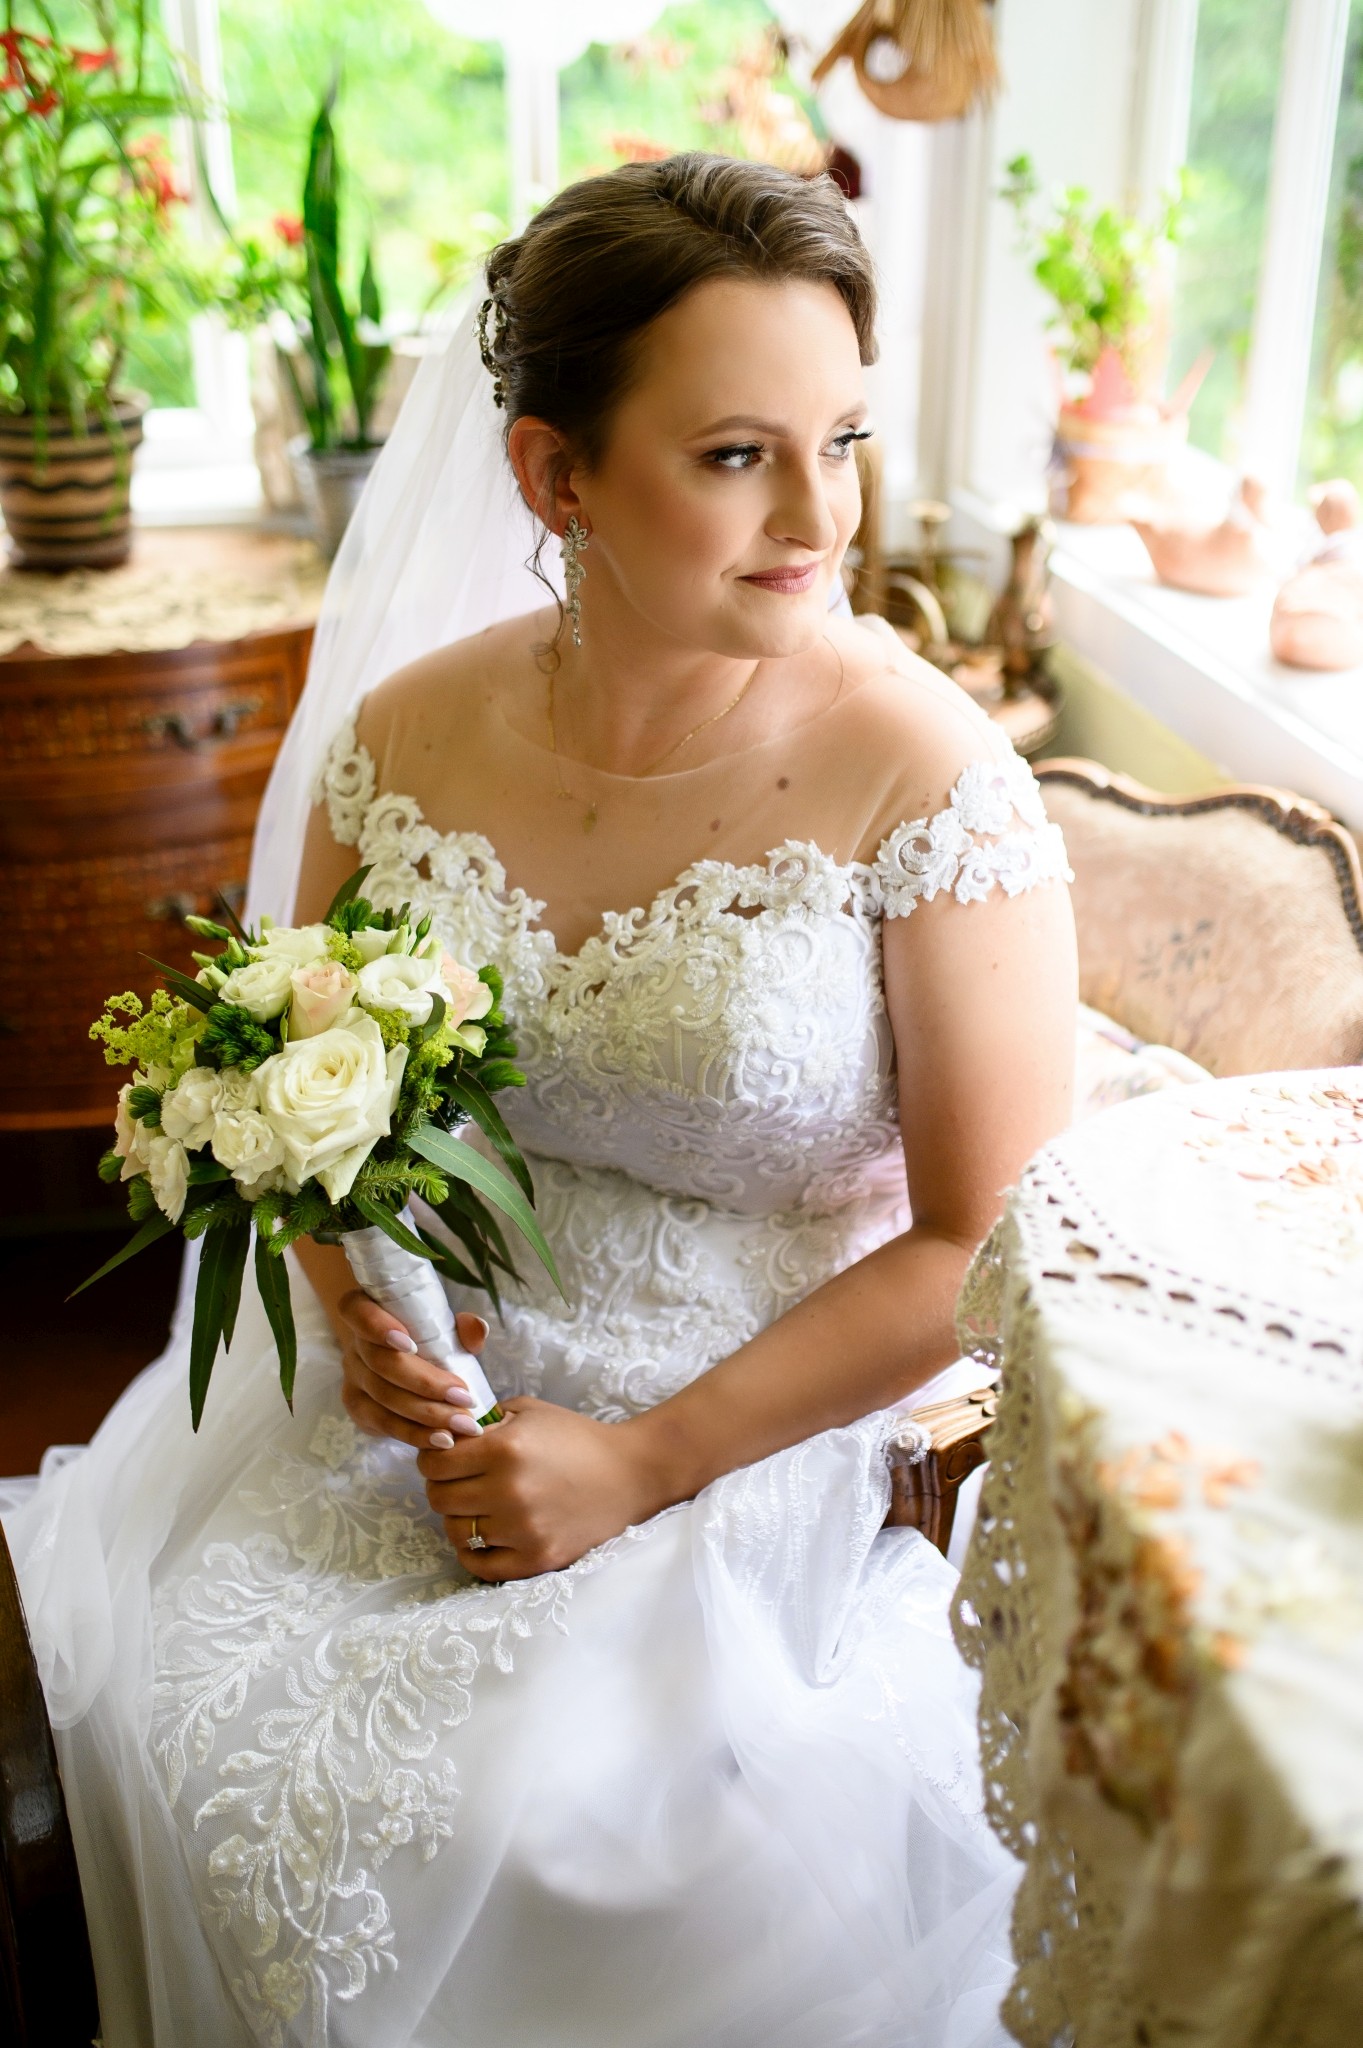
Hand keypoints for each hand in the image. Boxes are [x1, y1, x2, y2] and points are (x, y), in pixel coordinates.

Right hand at [338, 1287, 490, 1451]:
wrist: (400, 1362)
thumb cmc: (426, 1337)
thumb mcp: (444, 1326)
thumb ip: (461, 1327)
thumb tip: (477, 1329)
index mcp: (366, 1312)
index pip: (359, 1313)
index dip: (378, 1327)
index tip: (409, 1343)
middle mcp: (355, 1346)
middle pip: (381, 1364)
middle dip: (426, 1384)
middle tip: (464, 1398)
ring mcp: (353, 1380)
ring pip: (384, 1399)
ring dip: (427, 1414)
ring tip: (463, 1424)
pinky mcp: (359, 1409)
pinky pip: (386, 1425)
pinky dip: (416, 1434)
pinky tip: (443, 1440)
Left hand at [416, 1398, 662, 1580]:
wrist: (630, 1474)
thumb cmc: (578, 1438)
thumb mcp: (530, 1412)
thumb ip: (485, 1421)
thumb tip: (446, 1433)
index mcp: (505, 1449)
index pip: (435, 1463)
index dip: (433, 1458)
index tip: (445, 1457)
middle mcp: (509, 1491)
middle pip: (440, 1499)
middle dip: (442, 1487)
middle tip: (459, 1482)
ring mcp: (522, 1530)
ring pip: (456, 1533)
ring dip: (460, 1519)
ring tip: (477, 1507)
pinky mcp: (536, 1559)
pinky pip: (480, 1566)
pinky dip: (474, 1553)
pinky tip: (485, 1535)